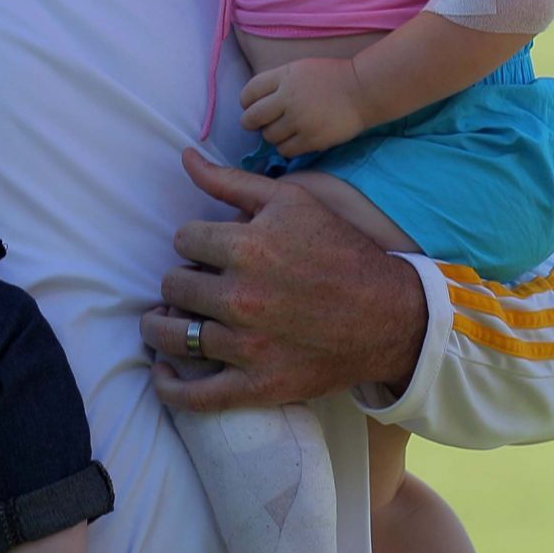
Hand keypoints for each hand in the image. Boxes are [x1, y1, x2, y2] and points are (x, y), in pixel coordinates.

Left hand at [142, 149, 423, 411]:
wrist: (390, 316)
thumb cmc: (339, 250)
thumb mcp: (289, 201)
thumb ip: (230, 181)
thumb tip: (185, 157)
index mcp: (247, 248)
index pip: (183, 239)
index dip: (195, 241)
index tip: (210, 250)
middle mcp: (241, 297)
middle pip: (174, 284)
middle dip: (183, 279)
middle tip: (201, 283)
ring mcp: (248, 346)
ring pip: (173, 335)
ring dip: (164, 324)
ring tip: (171, 318)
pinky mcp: (259, 386)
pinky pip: (196, 395)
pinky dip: (170, 387)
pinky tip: (163, 372)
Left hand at [240, 56, 369, 155]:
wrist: (363, 90)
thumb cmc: (332, 77)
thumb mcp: (299, 69)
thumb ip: (277, 82)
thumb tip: (256, 101)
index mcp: (283, 77)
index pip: (249, 92)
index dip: (246, 102)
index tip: (250, 107)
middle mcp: (288, 98)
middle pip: (252, 117)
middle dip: (251, 122)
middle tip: (258, 124)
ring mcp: (299, 120)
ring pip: (268, 136)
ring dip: (271, 135)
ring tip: (282, 131)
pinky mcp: (312, 139)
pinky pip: (286, 150)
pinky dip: (285, 147)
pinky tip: (293, 141)